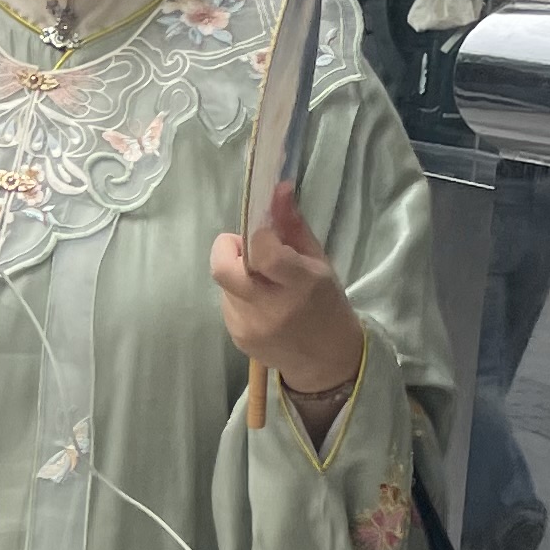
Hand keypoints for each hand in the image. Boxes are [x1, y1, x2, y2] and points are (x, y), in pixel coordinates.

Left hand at [210, 183, 363, 395]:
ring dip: (237, 273)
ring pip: (224, 284)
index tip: (265, 231)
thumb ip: (293, 226)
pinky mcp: (237, 337)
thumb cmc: (326, 304)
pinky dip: (238, 294)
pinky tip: (261, 304)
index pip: (263, 251)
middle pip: (223, 268)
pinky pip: (227, 303)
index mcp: (300, 285)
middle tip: (245, 248)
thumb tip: (276, 187)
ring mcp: (249, 326)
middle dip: (227, 248)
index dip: (257, 234)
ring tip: (263, 282)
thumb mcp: (320, 263)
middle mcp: (270, 309)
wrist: (326, 361)